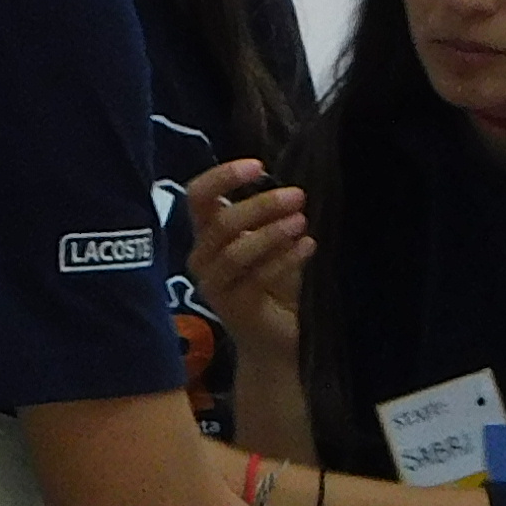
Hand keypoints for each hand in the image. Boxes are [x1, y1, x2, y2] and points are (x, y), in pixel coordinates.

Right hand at [184, 158, 311, 366]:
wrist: (274, 339)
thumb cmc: (273, 284)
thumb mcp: (272, 242)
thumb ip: (271, 215)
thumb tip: (292, 184)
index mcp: (206, 234)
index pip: (198, 196)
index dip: (223, 177)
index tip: (258, 166)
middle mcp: (201, 258)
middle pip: (222, 223)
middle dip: (262, 205)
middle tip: (298, 196)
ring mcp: (213, 285)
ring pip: (236, 252)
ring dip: (272, 233)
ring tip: (303, 222)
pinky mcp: (233, 307)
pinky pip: (257, 277)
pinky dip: (285, 259)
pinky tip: (308, 246)